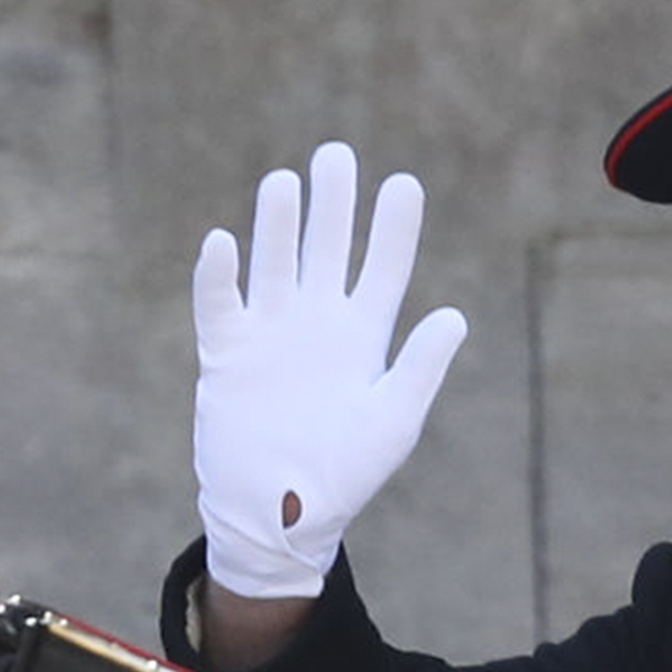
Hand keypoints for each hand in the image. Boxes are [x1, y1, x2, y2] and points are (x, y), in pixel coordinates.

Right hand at [191, 142, 469, 600]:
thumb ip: (419, 368)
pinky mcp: (226, 354)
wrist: (282, 516)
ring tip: (285, 183)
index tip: (403, 183)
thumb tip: (453, 315)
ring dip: (277, 226)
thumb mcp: (392, 422)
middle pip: (325, 249)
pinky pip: (219, 304)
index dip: (392, 227)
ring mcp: (270, 334)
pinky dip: (218, 275)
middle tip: (336, 155)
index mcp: (363, 337)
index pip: (382, 268)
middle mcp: (316, 324)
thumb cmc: (344, 474)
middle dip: (331, 204)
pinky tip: (223, 242)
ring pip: (273, 263)